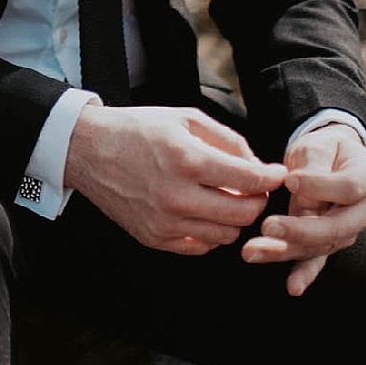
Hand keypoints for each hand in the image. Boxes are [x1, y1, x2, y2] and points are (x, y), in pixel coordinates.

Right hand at [64, 105, 282, 254]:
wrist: (89, 151)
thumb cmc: (139, 130)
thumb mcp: (185, 118)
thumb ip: (227, 140)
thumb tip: (257, 165)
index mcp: (188, 160)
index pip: (250, 180)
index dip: (272, 177)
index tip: (277, 174)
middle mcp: (178, 196)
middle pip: (244, 214)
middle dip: (257, 200)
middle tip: (253, 188)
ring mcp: (165, 222)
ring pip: (226, 235)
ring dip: (234, 219)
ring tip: (225, 199)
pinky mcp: (154, 238)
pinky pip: (201, 246)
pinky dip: (211, 232)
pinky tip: (203, 212)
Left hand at [241, 122, 365, 294]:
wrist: (328, 160)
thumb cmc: (323, 150)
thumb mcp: (318, 145)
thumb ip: (313, 165)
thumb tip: (297, 186)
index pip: (348, 189)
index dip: (320, 187)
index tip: (290, 181)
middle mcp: (364, 210)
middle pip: (337, 227)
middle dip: (300, 230)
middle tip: (267, 225)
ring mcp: (348, 230)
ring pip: (319, 246)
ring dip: (285, 251)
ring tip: (252, 251)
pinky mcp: (329, 243)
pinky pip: (317, 260)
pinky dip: (305, 273)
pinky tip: (293, 287)